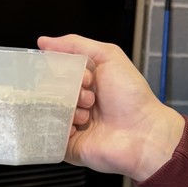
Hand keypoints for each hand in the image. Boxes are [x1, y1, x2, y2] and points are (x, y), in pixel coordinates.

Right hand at [38, 34, 184, 180]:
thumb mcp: (108, 56)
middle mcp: (77, 103)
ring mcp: (71, 124)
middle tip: (88, 95)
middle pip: (50, 90)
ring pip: (49, 111)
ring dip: (68, 109)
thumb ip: (77, 44)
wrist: (143, 133)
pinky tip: (78, 126)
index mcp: (85, 83)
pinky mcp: (67, 145)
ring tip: (88, 114)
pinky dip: (61, 127)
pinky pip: (50, 134)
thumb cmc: (132, 97)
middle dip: (67, 89)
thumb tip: (44, 41)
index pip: (57, 71)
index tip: (83, 75)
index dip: (63, 69)